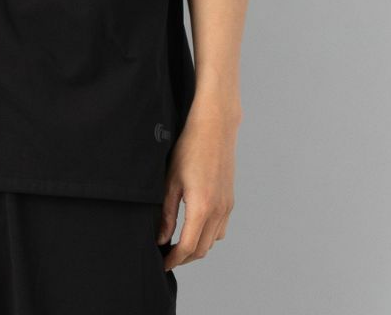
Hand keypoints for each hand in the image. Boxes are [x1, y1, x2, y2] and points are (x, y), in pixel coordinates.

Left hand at [157, 103, 239, 270]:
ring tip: (177, 243)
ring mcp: (227, 206)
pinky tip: (194, 228)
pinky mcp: (230, 200)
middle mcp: (219, 211)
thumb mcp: (171, 180)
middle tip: (166, 256)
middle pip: (202, 249)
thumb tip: (161, 237)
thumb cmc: (189, 148)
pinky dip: (207, 235)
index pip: (188, 247)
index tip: (162, 263)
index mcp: (202, 207)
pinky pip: (221, 228)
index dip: (174, 259)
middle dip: (184, 257)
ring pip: (212, 240)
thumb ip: (167, 213)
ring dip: (196, 247)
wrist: (214, 127)